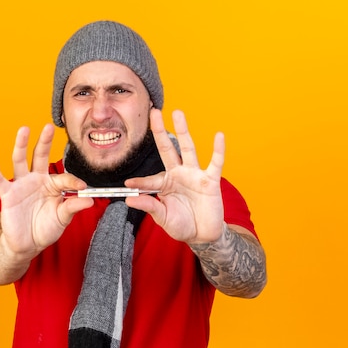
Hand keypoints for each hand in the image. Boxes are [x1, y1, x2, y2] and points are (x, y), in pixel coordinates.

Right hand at [0, 124, 93, 258]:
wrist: (27, 244)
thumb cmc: (45, 229)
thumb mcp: (62, 218)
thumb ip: (73, 207)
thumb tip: (90, 200)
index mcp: (52, 185)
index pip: (64, 177)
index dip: (73, 181)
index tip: (82, 187)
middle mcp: (36, 180)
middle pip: (40, 156)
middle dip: (45, 142)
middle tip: (49, 127)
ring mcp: (21, 185)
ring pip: (20, 161)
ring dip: (22, 145)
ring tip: (24, 130)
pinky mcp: (8, 194)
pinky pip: (0, 180)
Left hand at [125, 109, 224, 244]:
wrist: (203, 234)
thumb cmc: (181, 225)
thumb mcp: (163, 217)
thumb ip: (149, 206)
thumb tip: (129, 199)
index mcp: (165, 183)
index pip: (150, 179)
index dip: (140, 182)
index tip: (128, 184)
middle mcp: (179, 174)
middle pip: (167, 149)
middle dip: (159, 131)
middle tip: (152, 112)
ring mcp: (195, 175)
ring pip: (188, 148)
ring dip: (183, 130)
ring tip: (177, 112)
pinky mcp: (210, 180)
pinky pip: (215, 163)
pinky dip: (218, 150)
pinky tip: (218, 135)